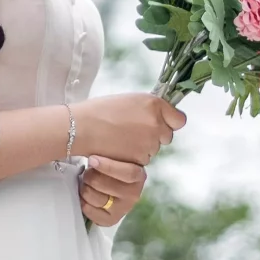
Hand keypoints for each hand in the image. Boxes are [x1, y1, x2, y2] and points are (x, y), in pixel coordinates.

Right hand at [70, 93, 185, 165]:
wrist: (81, 128)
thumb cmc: (100, 110)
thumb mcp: (129, 100)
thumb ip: (149, 108)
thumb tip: (161, 117)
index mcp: (154, 104)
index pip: (178, 119)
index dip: (171, 121)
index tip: (163, 122)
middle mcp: (156, 124)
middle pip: (166, 135)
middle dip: (154, 135)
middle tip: (133, 130)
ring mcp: (149, 143)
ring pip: (153, 148)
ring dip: (142, 146)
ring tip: (120, 137)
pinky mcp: (140, 159)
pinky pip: (142, 160)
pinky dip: (133, 156)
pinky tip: (118, 147)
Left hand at [80, 155, 146, 226]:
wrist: (112, 187)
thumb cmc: (110, 167)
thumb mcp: (115, 157)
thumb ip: (109, 153)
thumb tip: (95, 150)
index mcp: (138, 176)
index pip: (127, 173)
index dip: (107, 166)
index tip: (92, 159)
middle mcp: (133, 194)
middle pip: (102, 183)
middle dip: (89, 176)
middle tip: (88, 172)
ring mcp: (123, 209)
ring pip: (92, 196)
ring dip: (84, 188)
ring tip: (87, 184)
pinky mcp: (110, 219)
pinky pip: (89, 210)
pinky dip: (83, 202)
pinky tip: (86, 197)